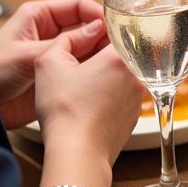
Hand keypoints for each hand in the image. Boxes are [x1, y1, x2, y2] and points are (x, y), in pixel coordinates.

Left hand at [0, 0, 108, 128]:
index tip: (115, 26)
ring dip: (100, 54)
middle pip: (86, 27)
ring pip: (87, 49)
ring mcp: (56, 54)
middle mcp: (51, 32)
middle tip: (122, 47)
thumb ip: (64, 43)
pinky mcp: (57, 75)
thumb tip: (99, 29)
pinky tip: (107, 76)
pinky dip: (94, 72)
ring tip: (118, 62)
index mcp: (41, 15)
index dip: (98, 14)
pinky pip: (81, 69)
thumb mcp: (27, 55)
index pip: (79, 6)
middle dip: (103, 36)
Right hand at [35, 35, 143, 166]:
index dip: (97, 36)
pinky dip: (109, 99)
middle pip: (121, 54)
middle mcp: (136, 74)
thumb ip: (65, 39)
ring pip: (122, 77)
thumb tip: (80, 33)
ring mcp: (137, 97)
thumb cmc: (63, 109)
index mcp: (119, 56)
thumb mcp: (50, 63)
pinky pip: (122, 98)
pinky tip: (90, 107)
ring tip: (83, 90)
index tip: (83, 45)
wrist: (77, 154)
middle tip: (81, 68)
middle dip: (101, 58)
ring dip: (106, 79)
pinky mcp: (134, 117)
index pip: (115, 32)